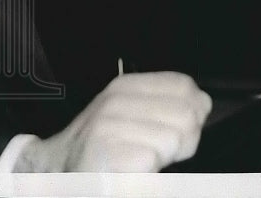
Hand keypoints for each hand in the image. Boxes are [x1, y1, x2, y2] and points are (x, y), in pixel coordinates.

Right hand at [18, 71, 211, 171]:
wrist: (57, 170)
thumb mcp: (130, 115)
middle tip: (156, 153)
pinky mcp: (104, 151)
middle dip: (183, 141)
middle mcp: (115, 100)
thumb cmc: (103, 147)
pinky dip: (147, 173)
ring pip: (172, 139)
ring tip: (139, 163)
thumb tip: (203, 102)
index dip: (192, 112)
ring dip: (164, 160)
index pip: (184, 86)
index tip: (172, 129)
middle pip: (186, 115)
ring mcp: (108, 124)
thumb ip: (167, 106)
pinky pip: (151, 160)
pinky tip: (130, 173)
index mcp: (126, 87)